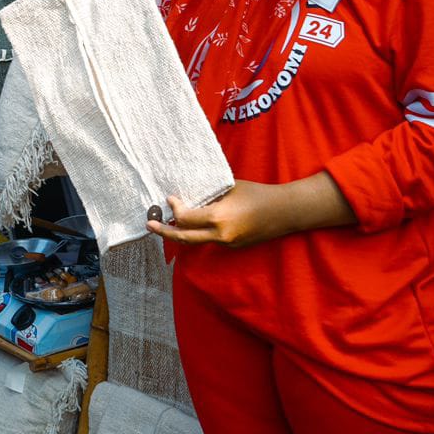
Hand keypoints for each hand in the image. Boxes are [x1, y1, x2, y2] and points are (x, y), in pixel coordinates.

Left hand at [147, 175, 355, 247]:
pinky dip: (198, 233)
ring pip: (196, 241)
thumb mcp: (229, 187)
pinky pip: (210, 240)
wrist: (284, 212)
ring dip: (181, 233)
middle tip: (150, 226)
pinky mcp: (233, 247)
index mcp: (218, 218)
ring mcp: (227, 244)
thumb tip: (188, 192)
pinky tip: (193, 223)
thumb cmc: (257, 193)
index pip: (186, 219)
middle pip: (184, 238)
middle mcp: (220, 235)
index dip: (174, 209)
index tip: (170, 199)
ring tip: (167, 225)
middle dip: (165, 232)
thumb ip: (208, 193)